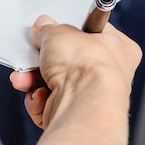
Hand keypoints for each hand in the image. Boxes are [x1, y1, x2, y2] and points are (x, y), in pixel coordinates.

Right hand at [11, 15, 141, 129]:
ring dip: (35, 80)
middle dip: (43, 60)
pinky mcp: (75, 117)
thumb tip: (44, 27)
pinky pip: (51, 104)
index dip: (69, 30)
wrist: (83, 106)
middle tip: (33, 54)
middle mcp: (109, 74)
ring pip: (55, 84)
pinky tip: (40, 96)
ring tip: (26, 78)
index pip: (91, 34)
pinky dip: (39, 101)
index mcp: (118, 47)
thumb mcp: (60, 33)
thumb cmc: (87, 67)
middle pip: (68, 61)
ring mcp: (92, 98)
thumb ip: (49, 29)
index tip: (51, 30)